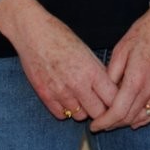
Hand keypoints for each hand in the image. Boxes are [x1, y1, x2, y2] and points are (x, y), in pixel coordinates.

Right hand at [0, 0, 117, 120]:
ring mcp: (60, 92)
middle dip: (101, 109)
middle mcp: (77, 84)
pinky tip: (67, 97)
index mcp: (92, 70)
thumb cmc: (62, 37)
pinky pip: (61, 115)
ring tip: (81, 97)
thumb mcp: (87, 51)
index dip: (116, 101)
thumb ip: (98, 72)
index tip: (115, 100)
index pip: (113, 98)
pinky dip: (66, 110)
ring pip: (80, 116)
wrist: (33, 33)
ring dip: (83, 110)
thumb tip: (109, 90)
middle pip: (98, 112)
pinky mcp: (45, 96)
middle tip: (99, 102)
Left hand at [89, 2, 149, 132]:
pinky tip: (136, 120)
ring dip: (128, 122)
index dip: (104, 122)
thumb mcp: (121, 48)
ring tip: (115, 121)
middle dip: (113, 124)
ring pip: (143, 117)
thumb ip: (112, 74)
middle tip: (101, 122)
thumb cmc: (145, 31)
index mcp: (136, 78)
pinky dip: (146, 119)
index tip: (94, 125)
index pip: (118, 112)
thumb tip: (103, 93)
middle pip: (129, 117)